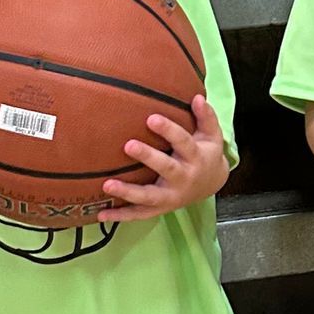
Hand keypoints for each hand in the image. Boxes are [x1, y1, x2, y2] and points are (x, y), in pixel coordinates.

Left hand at [101, 94, 232, 217]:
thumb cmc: (205, 153)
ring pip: (149, 196)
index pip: (183, 142)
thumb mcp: (211, 135)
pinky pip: (139, 214)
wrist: (211, 184)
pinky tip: (102, 214)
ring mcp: (171, 196)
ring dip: (128, 192)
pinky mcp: (160, 208)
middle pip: (166, 168)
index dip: (169, 130)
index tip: (151, 117)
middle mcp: (183, 178)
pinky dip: (121, 216)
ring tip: (107, 184)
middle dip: (148, 157)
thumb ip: (206, 116)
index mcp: (195, 157)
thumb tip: (196, 97)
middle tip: (128, 145)